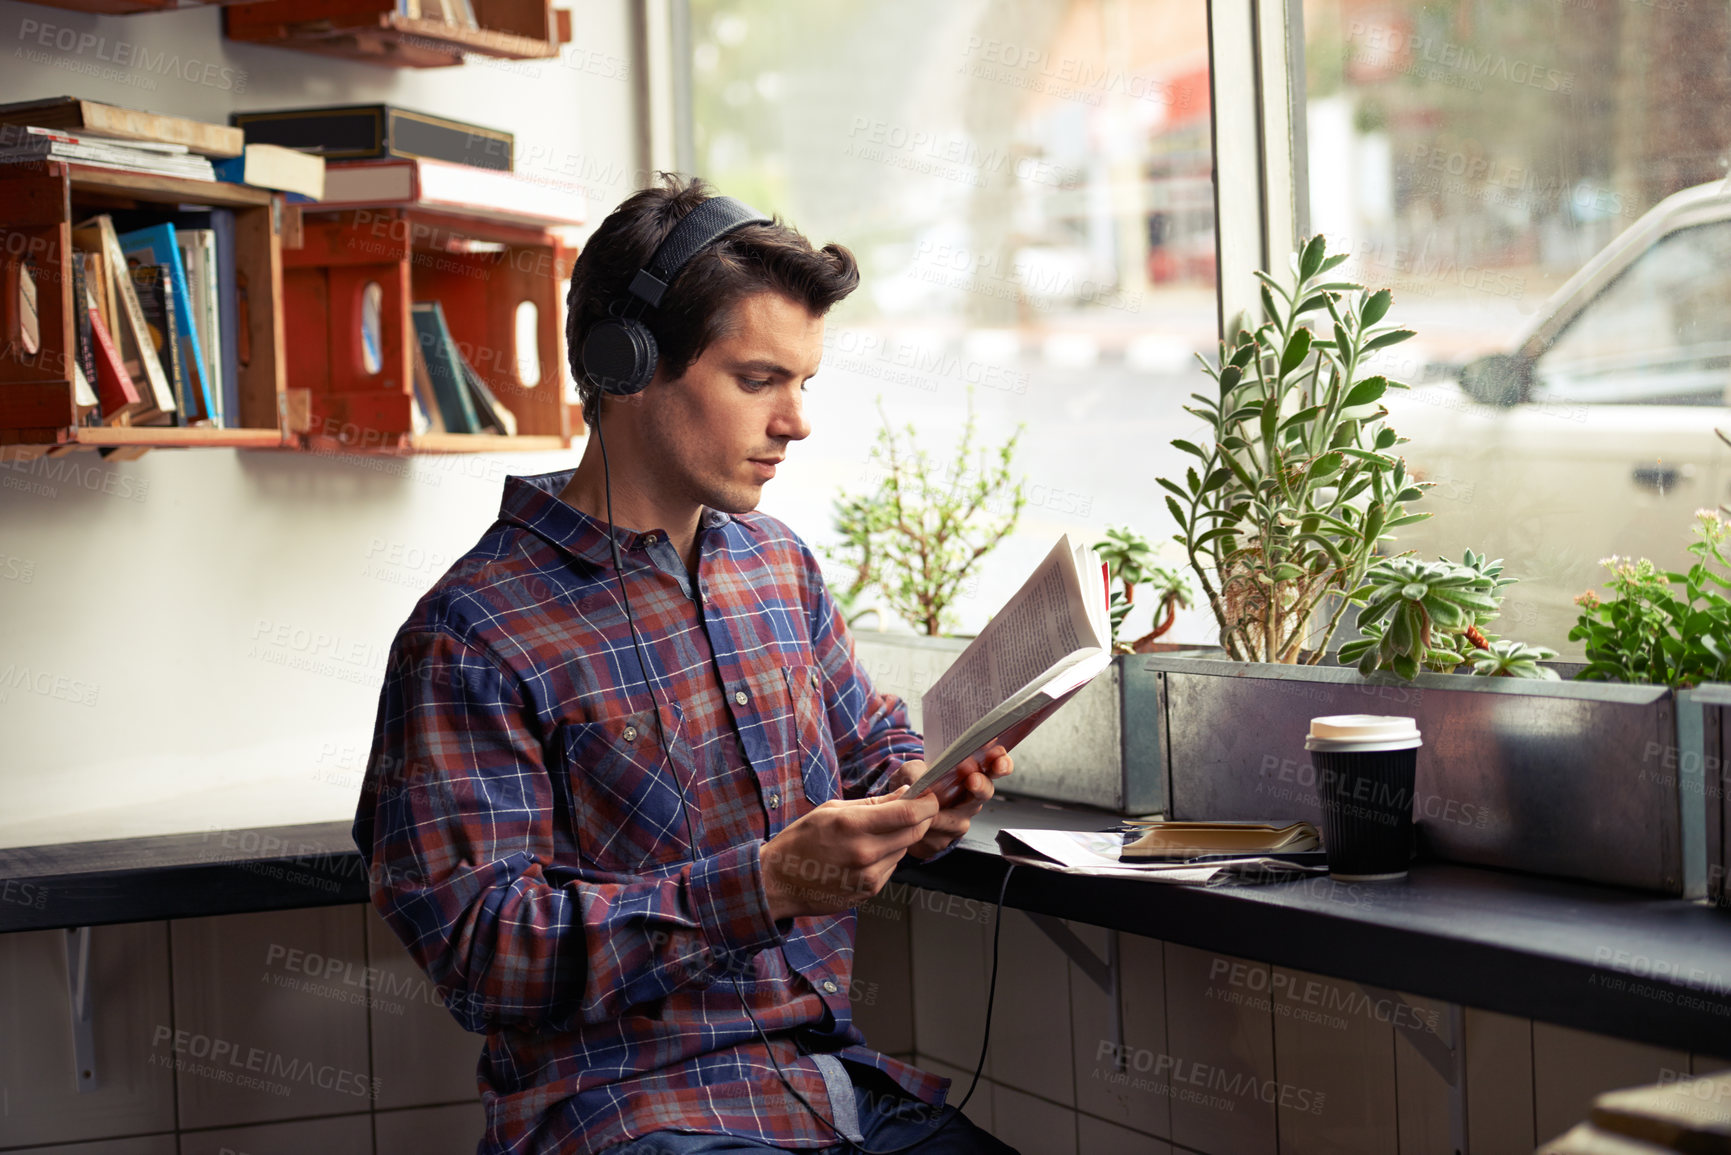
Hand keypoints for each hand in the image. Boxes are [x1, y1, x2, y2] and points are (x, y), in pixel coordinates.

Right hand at [759, 786, 938, 920]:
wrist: (778, 882)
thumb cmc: (800, 841)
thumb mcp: (831, 810)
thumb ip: (873, 803)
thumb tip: (905, 794)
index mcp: (852, 825)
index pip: (908, 814)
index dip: (926, 803)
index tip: (929, 796)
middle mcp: (864, 853)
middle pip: (915, 832)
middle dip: (922, 818)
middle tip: (917, 808)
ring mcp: (868, 876)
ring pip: (904, 849)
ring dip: (900, 838)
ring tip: (876, 833)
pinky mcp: (869, 892)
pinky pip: (891, 867)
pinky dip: (887, 856)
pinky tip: (865, 853)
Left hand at [893, 745, 1012, 859]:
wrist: (898, 811)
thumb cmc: (913, 784)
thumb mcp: (910, 770)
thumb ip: (916, 772)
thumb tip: (920, 781)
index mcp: (971, 773)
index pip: (996, 765)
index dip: (1001, 762)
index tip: (998, 759)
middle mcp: (971, 798)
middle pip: (985, 792)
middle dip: (980, 786)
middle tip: (972, 780)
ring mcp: (961, 820)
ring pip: (958, 819)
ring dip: (942, 813)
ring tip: (930, 806)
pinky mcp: (944, 840)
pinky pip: (937, 835)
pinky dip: (925, 828)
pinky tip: (916, 823)